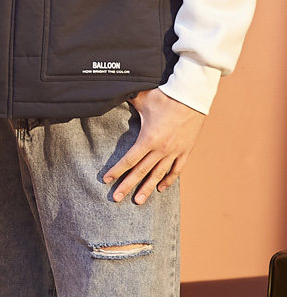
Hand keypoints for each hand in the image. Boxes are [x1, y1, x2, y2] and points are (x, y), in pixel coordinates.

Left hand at [103, 87, 205, 204]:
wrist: (192, 97)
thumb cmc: (165, 96)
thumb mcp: (142, 98)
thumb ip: (127, 101)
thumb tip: (112, 95)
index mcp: (148, 138)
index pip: (129, 159)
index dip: (116, 170)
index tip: (106, 180)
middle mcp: (161, 149)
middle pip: (141, 172)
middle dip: (127, 186)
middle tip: (116, 198)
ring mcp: (174, 152)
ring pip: (158, 175)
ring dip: (147, 189)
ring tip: (138, 201)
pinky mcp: (185, 151)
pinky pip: (176, 170)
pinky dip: (168, 180)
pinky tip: (161, 188)